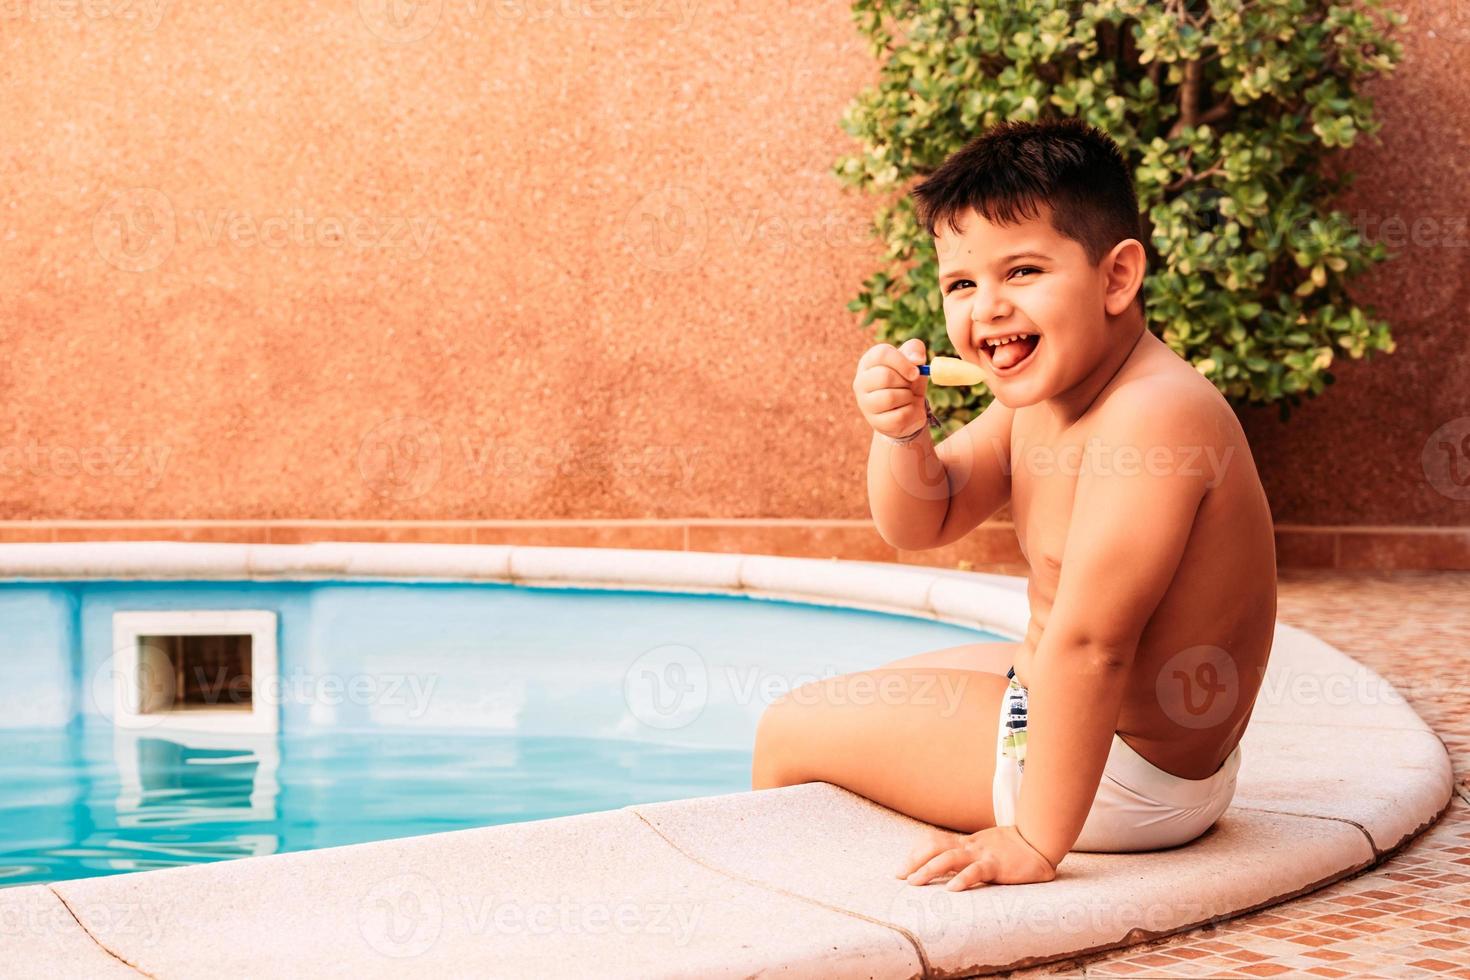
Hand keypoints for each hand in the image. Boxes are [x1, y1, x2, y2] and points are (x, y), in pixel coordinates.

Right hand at [852, 338, 928, 439]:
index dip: (902, 362)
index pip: (881, 354)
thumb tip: (916, 358)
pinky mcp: (875, 422)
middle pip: (884, 376)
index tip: (915, 372)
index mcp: (868, 362)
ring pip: (890, 398)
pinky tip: (907, 410)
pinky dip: (911, 412)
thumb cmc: (907, 381)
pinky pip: (899, 416)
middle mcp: (861, 382)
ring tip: (907, 397)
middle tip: (910, 385)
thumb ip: (915, 350)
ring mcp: (865, 404)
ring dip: (908, 397)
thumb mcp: (913, 362)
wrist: (908, 410)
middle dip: (905, 381)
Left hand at [895, 825, 1056, 889]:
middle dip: (914, 861)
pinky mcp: (996, 866)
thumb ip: (969, 856)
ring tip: (914, 882)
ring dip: (929, 870)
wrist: (1039, 842)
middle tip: (899, 877)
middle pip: (934, 848)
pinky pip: (976, 871)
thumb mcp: (985, 849)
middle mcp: (970, 847)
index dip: (916, 853)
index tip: (901, 868)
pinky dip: (962, 880)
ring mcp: (982, 855)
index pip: (934, 842)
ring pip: (949, 858)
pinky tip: (952, 889)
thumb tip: (948, 870)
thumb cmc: (1012, 849)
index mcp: (966, 843)